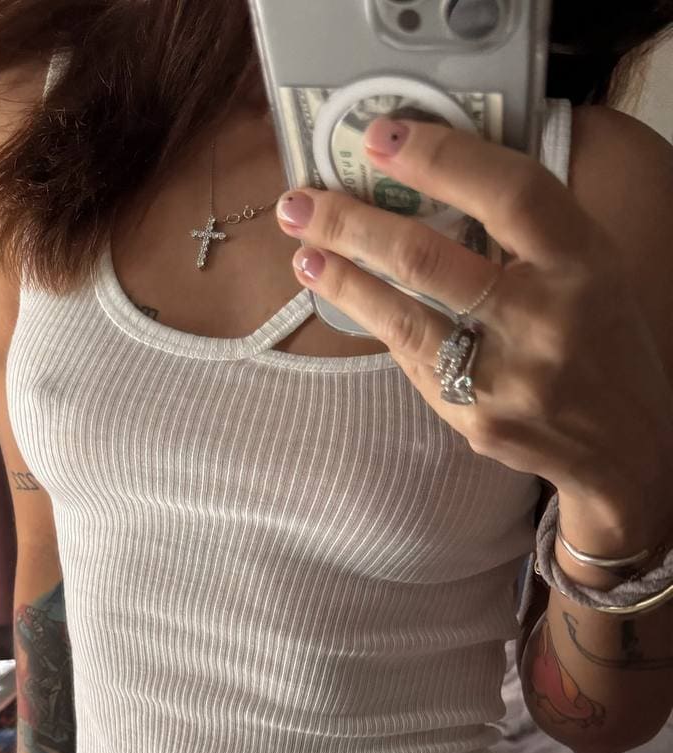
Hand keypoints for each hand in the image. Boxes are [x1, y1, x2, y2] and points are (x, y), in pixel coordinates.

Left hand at [274, 115, 672, 518]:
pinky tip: (351, 300)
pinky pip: (414, 362)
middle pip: (427, 258)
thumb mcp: (588, 266)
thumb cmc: (597, 335)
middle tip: (299, 201)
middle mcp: (544, 318)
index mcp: (582, 262)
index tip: (380, 136)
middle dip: (351, 224)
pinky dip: (379, 324)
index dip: (439, 158)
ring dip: (342, 280)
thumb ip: (525, 229)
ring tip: (302, 252)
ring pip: (402, 318)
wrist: (625, 444)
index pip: (507, 192)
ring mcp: (506, 378)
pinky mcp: (475, 421)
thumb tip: (429, 178)